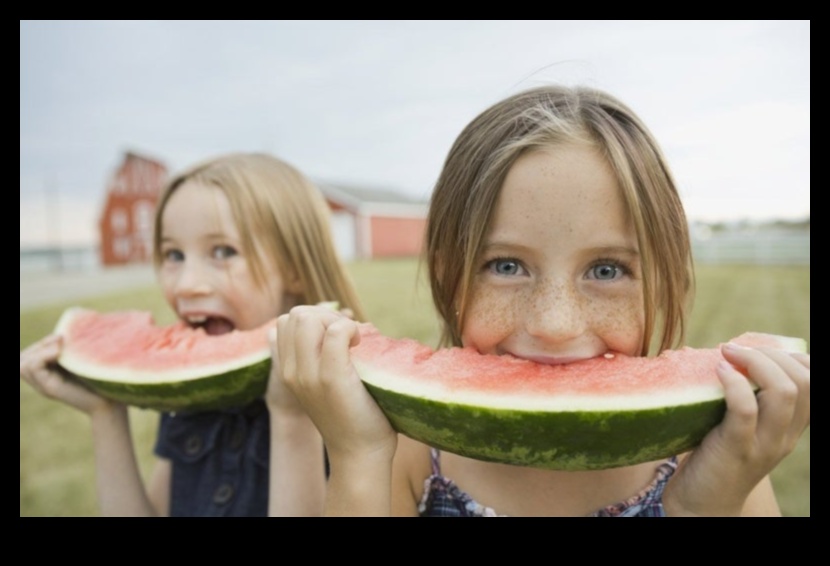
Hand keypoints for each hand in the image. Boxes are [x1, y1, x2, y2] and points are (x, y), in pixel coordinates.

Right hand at [20, 334, 116, 414]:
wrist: (110, 401)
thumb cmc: (101, 379)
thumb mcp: (82, 359)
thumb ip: (71, 348)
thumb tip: (66, 328)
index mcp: (49, 373)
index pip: (30, 354)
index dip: (42, 343)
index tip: (63, 337)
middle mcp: (43, 381)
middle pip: (22, 358)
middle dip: (40, 345)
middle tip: (61, 340)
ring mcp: (44, 385)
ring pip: (23, 363)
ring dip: (41, 349)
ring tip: (60, 347)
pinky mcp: (49, 388)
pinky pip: (32, 367)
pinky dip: (43, 356)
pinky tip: (59, 353)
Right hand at [266, 303, 355, 413]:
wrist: (359, 453)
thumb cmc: (351, 414)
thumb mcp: (322, 383)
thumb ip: (319, 356)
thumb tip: (339, 318)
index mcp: (288, 371)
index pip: (286, 321)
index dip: (315, 318)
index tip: (336, 337)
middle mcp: (292, 372)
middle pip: (295, 314)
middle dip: (325, 315)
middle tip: (346, 338)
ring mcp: (308, 375)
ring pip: (308, 318)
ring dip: (336, 321)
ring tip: (351, 341)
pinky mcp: (331, 378)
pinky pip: (335, 333)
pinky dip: (350, 329)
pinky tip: (359, 345)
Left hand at [664, 343, 809, 515]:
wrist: (701, 503)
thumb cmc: (715, 456)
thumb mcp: (741, 426)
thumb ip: (745, 397)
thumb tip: (727, 352)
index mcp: (790, 428)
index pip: (813, 384)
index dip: (794, 358)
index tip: (762, 349)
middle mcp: (785, 436)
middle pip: (802, 382)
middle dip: (773, 354)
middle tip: (737, 349)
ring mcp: (763, 445)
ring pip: (782, 393)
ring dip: (755, 362)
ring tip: (728, 353)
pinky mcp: (736, 450)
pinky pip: (745, 410)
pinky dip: (733, 383)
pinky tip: (718, 371)